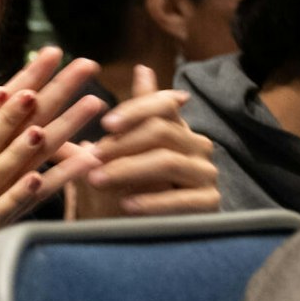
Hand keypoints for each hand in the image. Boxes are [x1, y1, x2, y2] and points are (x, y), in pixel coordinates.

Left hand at [70, 64, 219, 218]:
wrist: (138, 232)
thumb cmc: (126, 186)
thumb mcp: (120, 151)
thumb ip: (131, 116)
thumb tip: (142, 68)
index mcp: (176, 127)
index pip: (163, 104)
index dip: (136, 110)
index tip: (107, 124)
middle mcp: (197, 145)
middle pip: (161, 131)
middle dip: (121, 144)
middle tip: (90, 158)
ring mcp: (205, 174)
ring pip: (167, 160)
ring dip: (128, 169)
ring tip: (97, 179)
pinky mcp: (209, 204)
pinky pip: (182, 199)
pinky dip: (152, 201)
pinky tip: (127, 205)